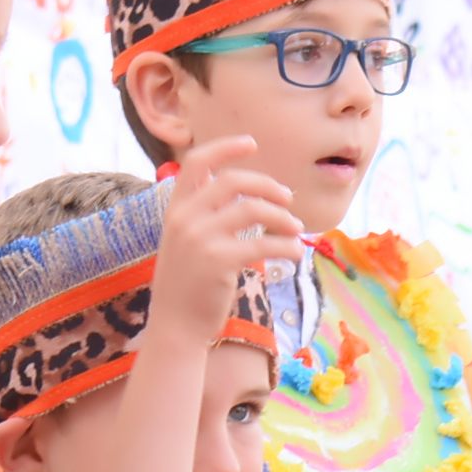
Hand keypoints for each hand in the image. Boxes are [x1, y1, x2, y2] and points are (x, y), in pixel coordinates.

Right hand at [150, 138, 305, 342]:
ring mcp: (199, 239)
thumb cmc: (187, 287)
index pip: (196, 162)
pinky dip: (286, 246)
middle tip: (288, 198)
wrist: (175, 327)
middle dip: (267, 185)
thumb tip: (247, 198)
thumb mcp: (185, 244)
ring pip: (252, 209)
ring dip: (282, 217)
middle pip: (233, 181)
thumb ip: (204, 217)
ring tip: (296, 230)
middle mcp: (184, 219)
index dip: (225, 148)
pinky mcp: (219, 261)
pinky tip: (296, 253)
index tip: (251, 143)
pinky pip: (263, 243)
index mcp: (175, 210)